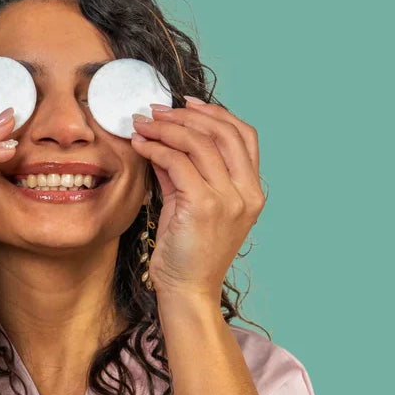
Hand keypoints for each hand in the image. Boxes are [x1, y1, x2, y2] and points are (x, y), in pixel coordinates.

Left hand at [128, 97, 264, 304]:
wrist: (188, 291)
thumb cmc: (189, 252)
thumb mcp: (192, 203)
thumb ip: (184, 170)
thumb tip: (165, 137)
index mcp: (253, 191)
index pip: (244, 135)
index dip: (216, 113)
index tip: (187, 104)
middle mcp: (247, 193)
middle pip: (223, 132)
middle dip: (187, 114)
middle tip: (156, 111)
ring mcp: (229, 199)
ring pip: (199, 143)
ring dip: (167, 127)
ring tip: (143, 124)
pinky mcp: (204, 206)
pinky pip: (178, 162)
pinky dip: (157, 147)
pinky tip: (141, 145)